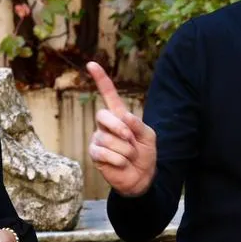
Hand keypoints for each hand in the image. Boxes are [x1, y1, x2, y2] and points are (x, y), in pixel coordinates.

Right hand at [85, 61, 156, 196]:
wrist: (142, 177)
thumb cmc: (145, 154)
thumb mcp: (149, 136)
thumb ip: (138, 125)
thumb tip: (124, 117)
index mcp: (120, 116)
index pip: (109, 95)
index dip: (101, 80)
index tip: (91, 64)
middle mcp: (105, 125)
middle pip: (102, 115)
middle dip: (119, 128)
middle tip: (131, 140)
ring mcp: (98, 139)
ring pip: (107, 139)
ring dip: (125, 150)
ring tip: (129, 156)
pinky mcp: (95, 154)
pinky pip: (103, 153)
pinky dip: (118, 160)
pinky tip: (122, 163)